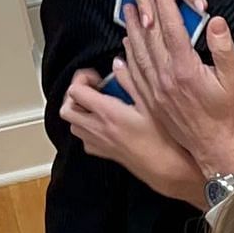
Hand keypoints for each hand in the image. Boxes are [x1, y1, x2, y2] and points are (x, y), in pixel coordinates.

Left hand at [59, 68, 203, 206]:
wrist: (167, 169)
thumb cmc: (164, 139)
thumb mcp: (152, 103)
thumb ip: (132, 80)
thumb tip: (118, 64)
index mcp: (108, 113)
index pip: (75, 91)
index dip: (82, 79)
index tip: (97, 77)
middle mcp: (98, 129)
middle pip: (67, 108)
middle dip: (75, 95)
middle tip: (93, 89)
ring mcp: (99, 143)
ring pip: (73, 124)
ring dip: (80, 111)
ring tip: (99, 105)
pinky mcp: (104, 153)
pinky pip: (85, 139)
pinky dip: (88, 128)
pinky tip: (105, 124)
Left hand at [122, 0, 233, 176]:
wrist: (219, 152)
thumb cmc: (231, 117)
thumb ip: (224, 49)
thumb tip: (216, 22)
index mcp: (185, 69)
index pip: (171, 29)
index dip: (165, 6)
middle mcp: (165, 79)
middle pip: (150, 39)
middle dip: (146, 13)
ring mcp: (156, 93)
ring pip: (138, 57)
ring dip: (133, 34)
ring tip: (129, 15)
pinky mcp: (153, 105)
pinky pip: (134, 79)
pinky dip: (127, 62)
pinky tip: (123, 54)